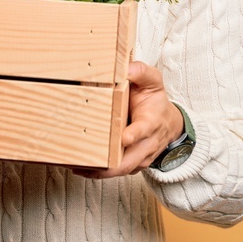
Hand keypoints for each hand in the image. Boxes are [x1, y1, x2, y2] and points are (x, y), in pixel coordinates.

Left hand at [73, 61, 183, 178]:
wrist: (168, 124)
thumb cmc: (155, 102)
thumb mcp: (153, 81)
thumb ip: (141, 72)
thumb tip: (125, 69)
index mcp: (151, 122)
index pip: (143, 130)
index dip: (134, 135)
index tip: (124, 137)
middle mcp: (146, 144)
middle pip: (128, 161)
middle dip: (108, 164)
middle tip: (84, 160)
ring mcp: (139, 158)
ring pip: (119, 170)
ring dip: (98, 170)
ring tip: (74, 165)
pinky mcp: (131, 165)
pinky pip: (114, 172)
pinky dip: (97, 172)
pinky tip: (78, 168)